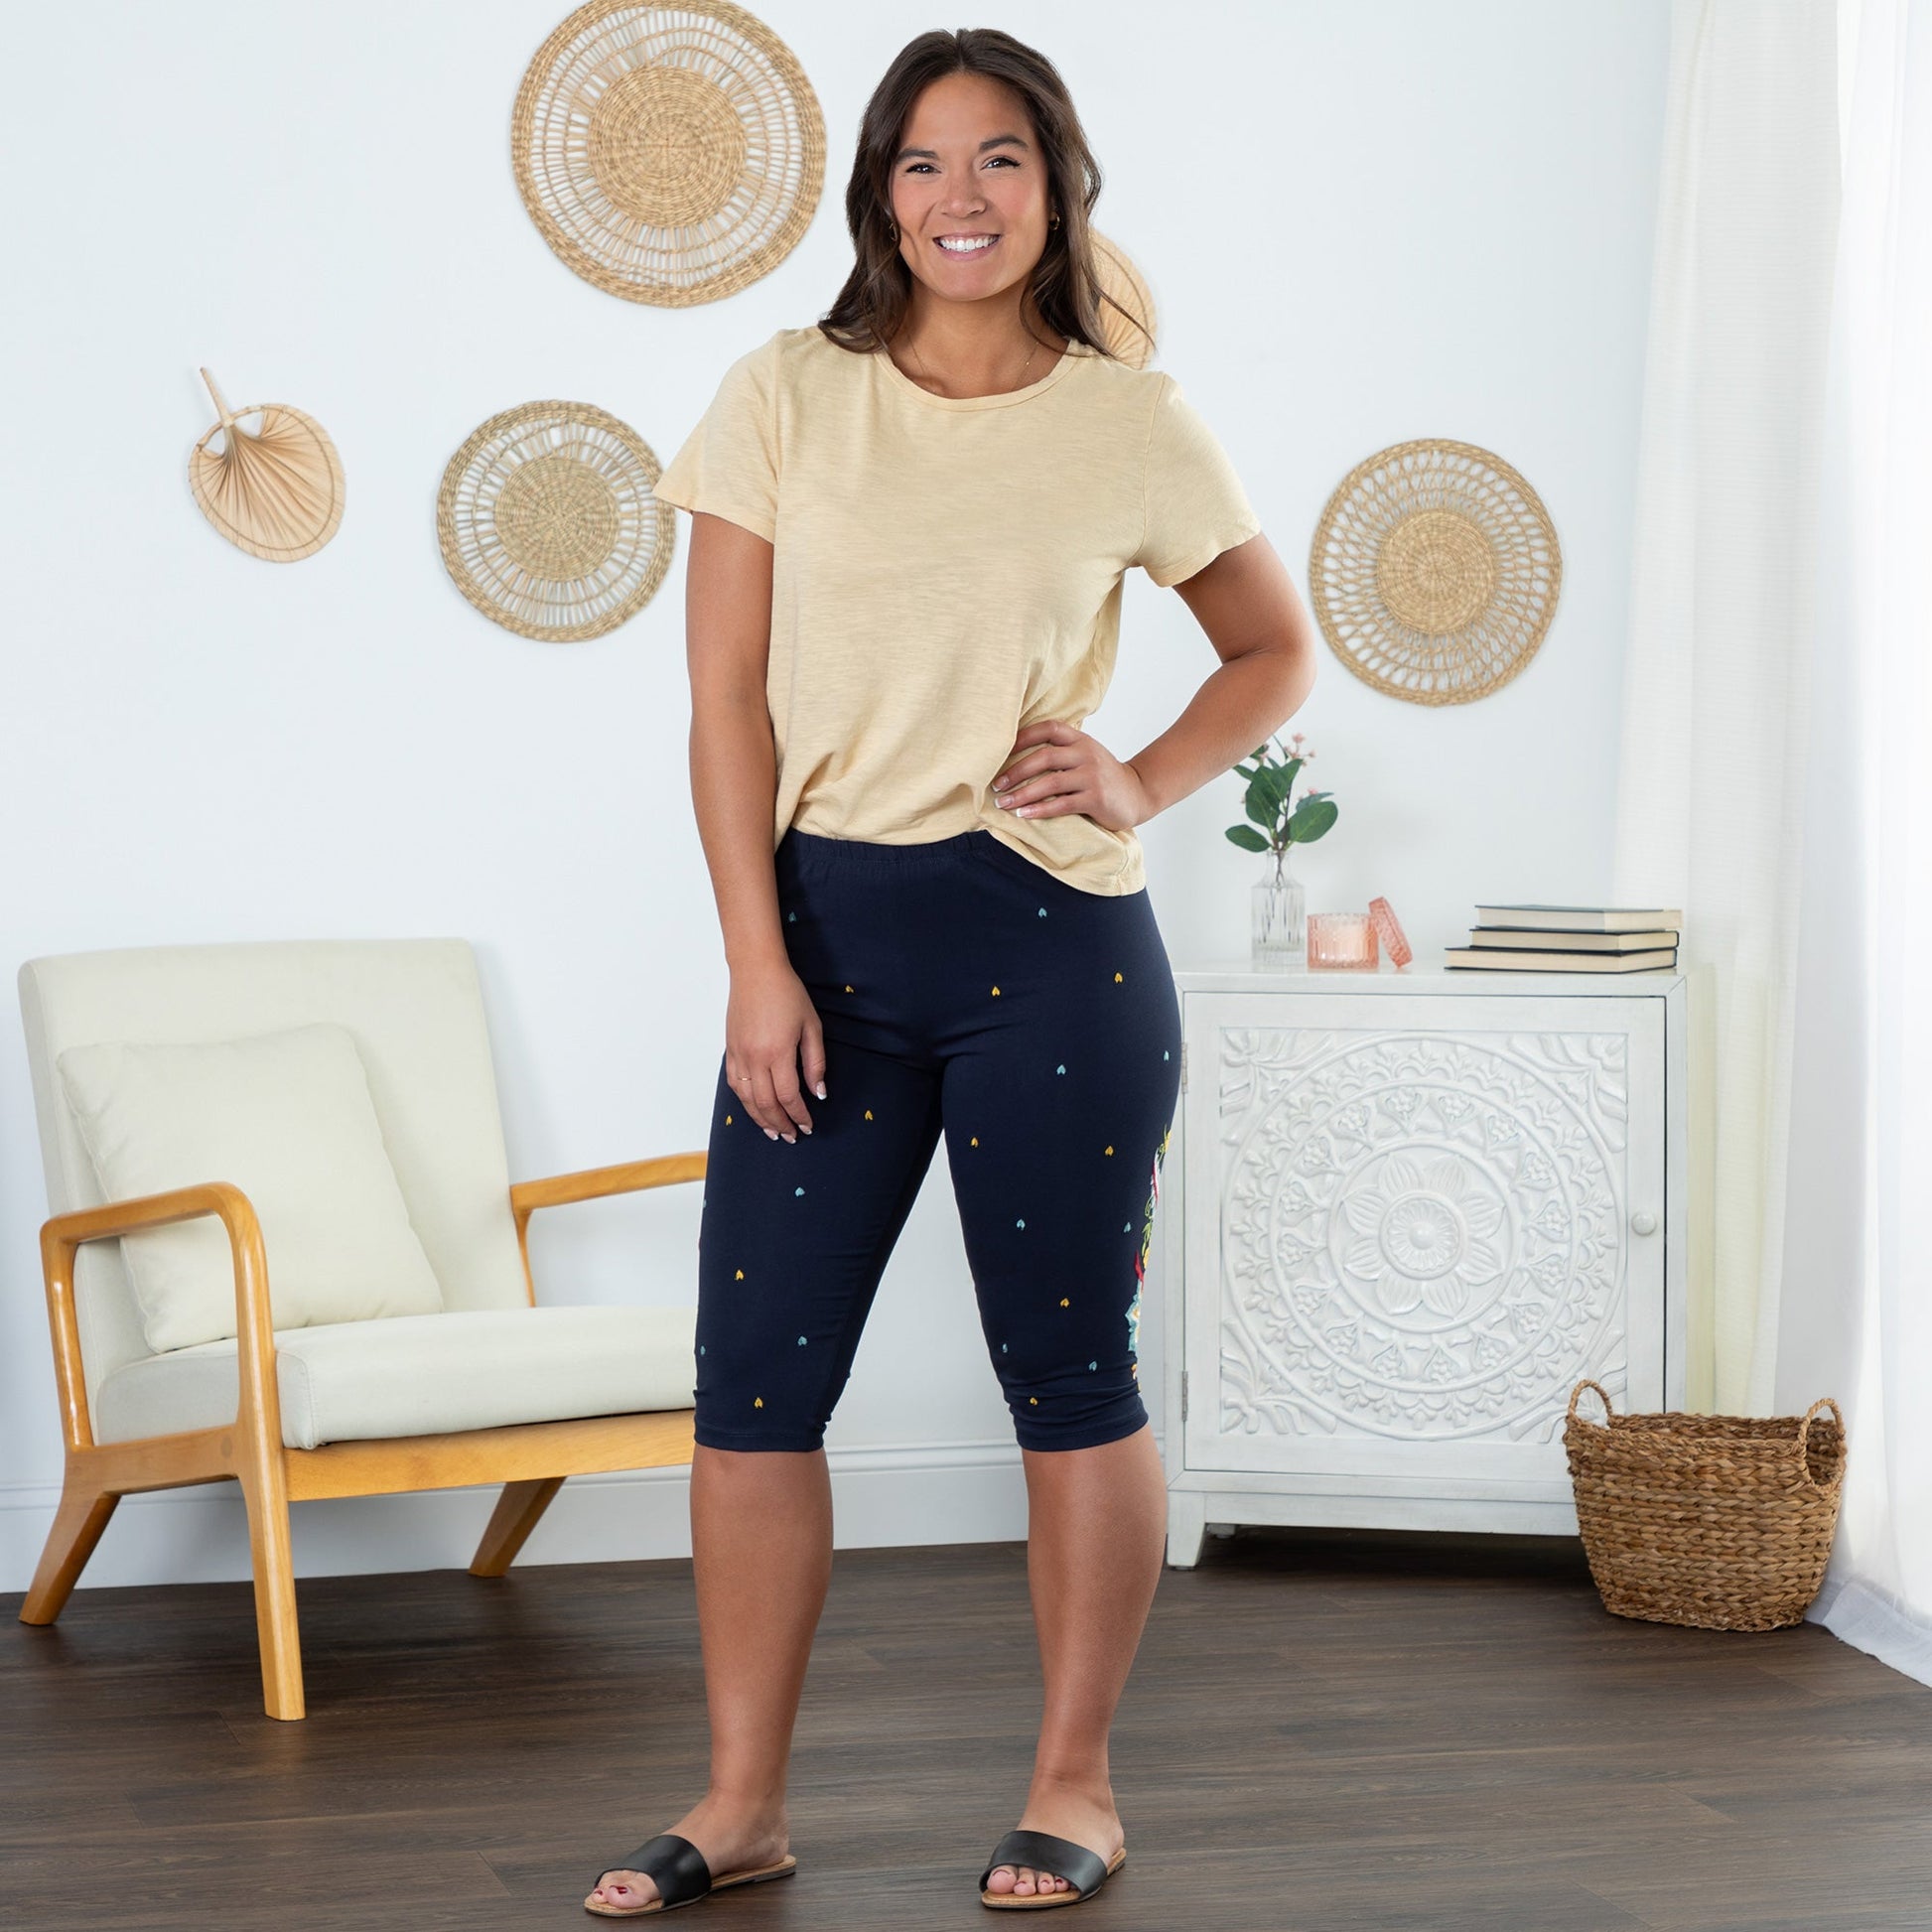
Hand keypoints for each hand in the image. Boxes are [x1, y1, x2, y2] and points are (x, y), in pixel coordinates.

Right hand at [724, 956, 824, 1142]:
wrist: (756, 971)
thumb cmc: (787, 993)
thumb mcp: (811, 1026)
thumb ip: (815, 1063)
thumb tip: (819, 1093)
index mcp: (778, 1052)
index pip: (788, 1097)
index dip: (799, 1116)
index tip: (808, 1127)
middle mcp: (754, 1058)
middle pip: (766, 1104)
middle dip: (780, 1124)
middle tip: (792, 1136)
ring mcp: (739, 1055)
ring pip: (746, 1099)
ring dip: (760, 1119)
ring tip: (773, 1132)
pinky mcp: (730, 1050)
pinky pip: (734, 1084)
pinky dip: (745, 1102)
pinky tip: (755, 1108)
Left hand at [989, 718, 1149, 830]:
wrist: (1137, 793)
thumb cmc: (1102, 776)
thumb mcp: (1084, 755)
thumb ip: (1060, 751)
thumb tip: (1015, 754)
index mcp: (1080, 739)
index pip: (1048, 728)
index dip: (1022, 737)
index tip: (999, 751)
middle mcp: (1086, 753)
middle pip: (1044, 757)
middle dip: (1015, 771)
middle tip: (996, 785)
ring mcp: (1092, 776)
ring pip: (1050, 782)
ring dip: (1022, 794)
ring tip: (1004, 803)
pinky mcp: (1096, 798)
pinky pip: (1062, 804)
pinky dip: (1040, 810)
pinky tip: (1023, 814)